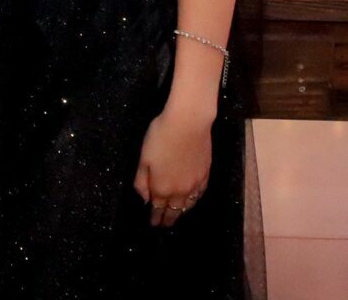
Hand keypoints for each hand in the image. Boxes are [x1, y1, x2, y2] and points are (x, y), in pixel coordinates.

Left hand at [133, 106, 213, 228]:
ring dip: (181, 212)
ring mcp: (195, 184)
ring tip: (177, 215)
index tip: (154, 224)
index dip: (155, 218)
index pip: (158, 208)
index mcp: (162, 188)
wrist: (188, 123)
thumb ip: (142, 182)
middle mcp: (180, 191)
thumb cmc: (160, 137)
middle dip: (168, 219)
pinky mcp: (205, 174)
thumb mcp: (143, 159)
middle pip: (174, 210)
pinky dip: (194, 201)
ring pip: (188, 205)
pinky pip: (199, 194)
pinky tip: (192, 200)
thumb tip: (145, 200)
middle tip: (164, 225)